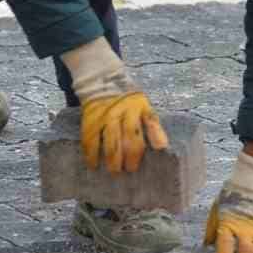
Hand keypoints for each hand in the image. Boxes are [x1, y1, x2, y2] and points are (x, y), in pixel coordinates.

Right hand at [62, 37, 168, 173]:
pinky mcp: (91, 119)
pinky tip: (93, 165)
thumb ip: (150, 123)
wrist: (103, 81)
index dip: (157, 136)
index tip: (160, 149)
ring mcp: (107, 115)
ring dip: (113, 158)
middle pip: (131, 136)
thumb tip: (161, 148)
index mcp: (141, 107)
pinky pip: (90, 139)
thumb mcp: (143, 105)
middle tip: (131, 169)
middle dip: (132, 155)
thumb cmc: (128, 101)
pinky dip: (91, 154)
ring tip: (115, 171)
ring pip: (111, 140)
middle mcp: (125, 111)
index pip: (151, 121)